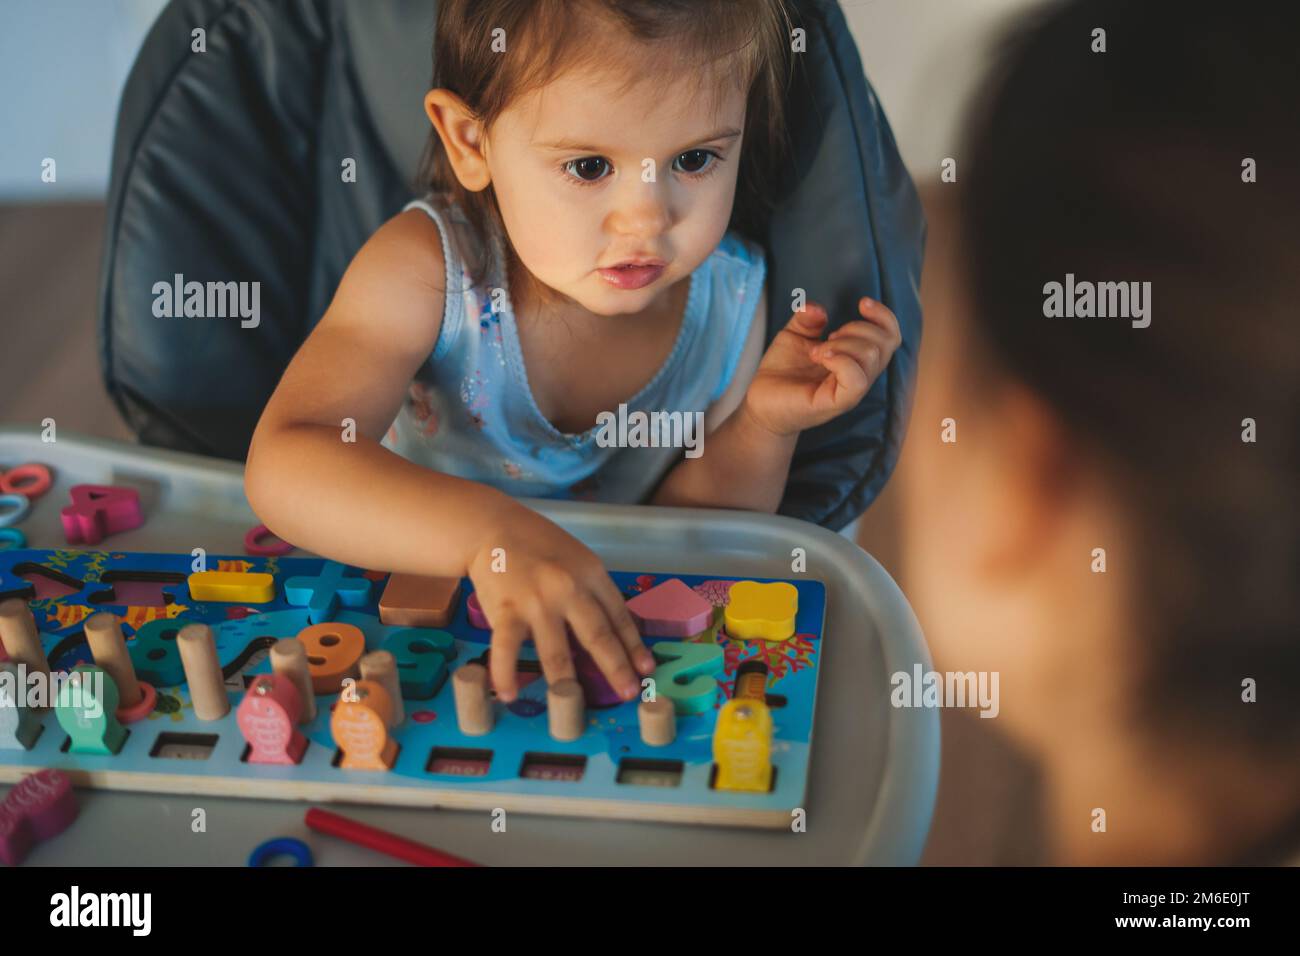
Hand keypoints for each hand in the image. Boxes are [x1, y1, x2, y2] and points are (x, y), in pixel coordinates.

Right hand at [467, 502, 655, 702]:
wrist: (492, 527)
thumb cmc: (538, 546)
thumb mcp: (578, 560)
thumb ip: (593, 592)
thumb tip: (615, 632)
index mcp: (591, 575)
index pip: (619, 616)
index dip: (634, 645)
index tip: (646, 669)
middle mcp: (568, 589)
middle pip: (597, 635)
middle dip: (616, 668)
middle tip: (629, 693)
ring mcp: (536, 601)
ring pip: (556, 650)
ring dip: (566, 682)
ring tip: (573, 705)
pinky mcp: (505, 610)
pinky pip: (507, 649)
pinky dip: (507, 674)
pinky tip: (509, 695)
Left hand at [742, 297, 900, 436]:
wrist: (760, 400)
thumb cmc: (782, 371)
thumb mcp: (794, 335)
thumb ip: (807, 319)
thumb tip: (818, 308)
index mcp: (856, 359)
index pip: (890, 337)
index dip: (884, 316)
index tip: (862, 303)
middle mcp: (860, 375)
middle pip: (885, 343)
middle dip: (856, 328)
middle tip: (829, 338)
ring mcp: (850, 391)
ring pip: (872, 356)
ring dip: (843, 343)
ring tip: (817, 352)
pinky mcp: (837, 403)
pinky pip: (857, 379)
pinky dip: (841, 360)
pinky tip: (821, 357)